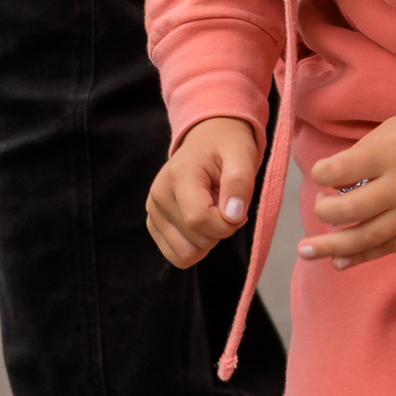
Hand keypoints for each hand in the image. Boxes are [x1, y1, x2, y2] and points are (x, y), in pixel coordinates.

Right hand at [146, 117, 262, 267]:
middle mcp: (158, 195)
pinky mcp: (153, 224)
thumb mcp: (242, 155)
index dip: (227, 223)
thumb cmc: (227, 147)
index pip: (199, 219)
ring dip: (208, 238)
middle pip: (197, 240)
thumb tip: (233, 215)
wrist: (208, 139)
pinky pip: (178, 256)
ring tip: (212, 208)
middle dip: (220, 228)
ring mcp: (153, 212)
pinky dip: (196, 245)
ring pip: (187, 253)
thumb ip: (240, 183)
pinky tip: (201, 220)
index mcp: (178, 176)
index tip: (238, 209)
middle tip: (224, 201)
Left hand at [299, 103, 395, 268]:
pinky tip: (339, 262)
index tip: (321, 172)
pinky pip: (388, 248)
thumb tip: (337, 174)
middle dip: (325, 210)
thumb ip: (366, 150)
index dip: (322, 173)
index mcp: (392, 154)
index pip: (341, 170)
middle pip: (349, 210)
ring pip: (365, 237)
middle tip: (320, 205)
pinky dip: (361, 257)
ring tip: (306, 252)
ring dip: (331, 246)